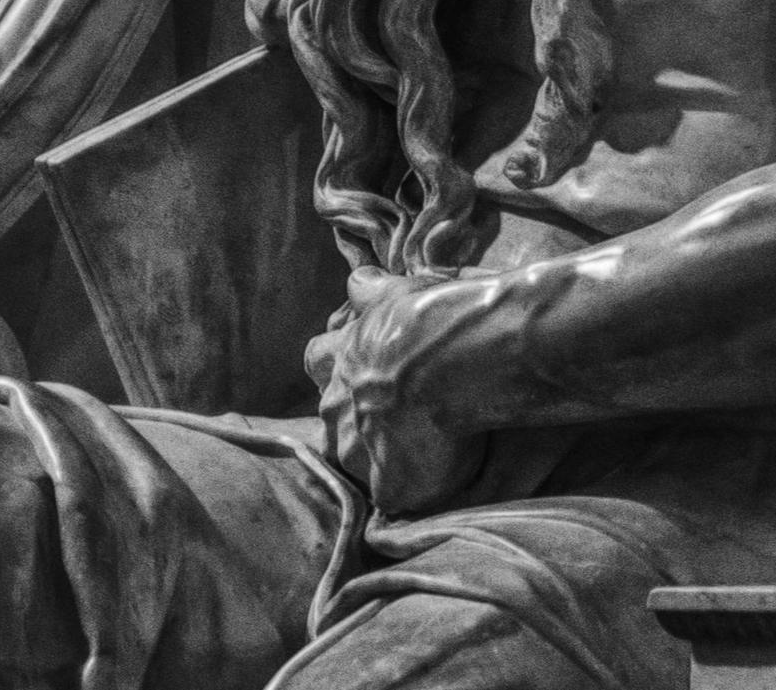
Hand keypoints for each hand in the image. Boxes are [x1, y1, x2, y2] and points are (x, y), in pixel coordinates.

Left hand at [310, 268, 480, 515]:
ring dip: (379, 458)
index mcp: (341, 356)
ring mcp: (357, 450)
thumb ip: (374, 290)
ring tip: (423, 450)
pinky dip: (419, 489)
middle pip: (330, 417)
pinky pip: (397, 496)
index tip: (363, 366)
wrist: (457, 359)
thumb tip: (356, 279)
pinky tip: (445, 480)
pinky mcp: (390, 486)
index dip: (337, 363)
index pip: (318, 358)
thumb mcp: (401, 291)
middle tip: (398, 413)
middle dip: (355, 418)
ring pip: (353, 461)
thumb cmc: (433, 318)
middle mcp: (337, 406)